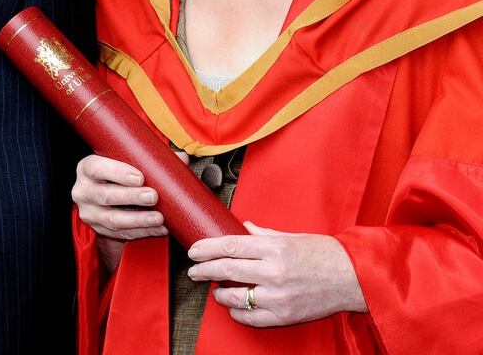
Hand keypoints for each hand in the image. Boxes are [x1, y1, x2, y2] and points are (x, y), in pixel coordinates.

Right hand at [71, 154, 167, 241]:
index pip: (97, 168)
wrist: (103, 191)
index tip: (139, 177)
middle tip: (153, 196)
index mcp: (87, 168)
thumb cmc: (117, 170)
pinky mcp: (99, 230)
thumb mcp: (125, 159)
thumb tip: (181, 157)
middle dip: (132, 197)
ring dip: (139, 220)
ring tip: (159, 217)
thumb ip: (149, 156)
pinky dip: (142, 232)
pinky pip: (121, 234)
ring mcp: (90, 213)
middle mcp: (83, 191)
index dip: (117, 173)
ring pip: (113, 219)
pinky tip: (159, 229)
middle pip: (106, 196)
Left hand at [187, 222, 367, 326]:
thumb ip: (262, 234)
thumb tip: (242, 228)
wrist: (351, 277)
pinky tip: (232, 306)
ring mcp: (278, 296)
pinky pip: (251, 317)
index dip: (207, 248)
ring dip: (220, 293)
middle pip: (227, 269)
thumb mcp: (290, 236)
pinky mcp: (284, 316)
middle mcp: (273, 272)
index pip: (229, 245)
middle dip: (204, 269)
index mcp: (273, 248)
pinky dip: (238, 312)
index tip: (194, 250)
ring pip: (236, 296)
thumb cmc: (322, 253)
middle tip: (193, 270)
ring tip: (214, 288)